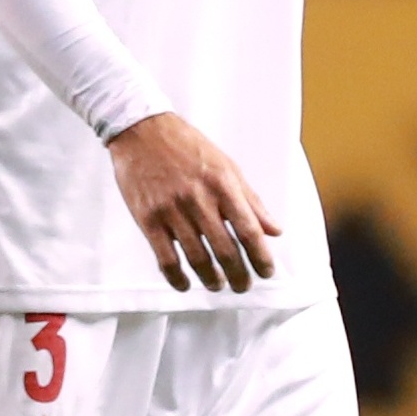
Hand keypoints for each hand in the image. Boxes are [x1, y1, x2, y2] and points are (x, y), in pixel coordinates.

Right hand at [107, 111, 277, 291]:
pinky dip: (177, 277)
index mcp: (223, 185)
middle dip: (239, 275)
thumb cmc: (187, 146)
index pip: (249, 230)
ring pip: (197, 258)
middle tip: (243, 285)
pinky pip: (165, 258)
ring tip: (218, 285)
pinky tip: (185, 284)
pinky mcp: (148, 219)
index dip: (261, 257)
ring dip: (211, 279)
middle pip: (226, 250)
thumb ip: (251, 200)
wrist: (142, 130)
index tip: (266, 272)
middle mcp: (199, 200)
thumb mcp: (226, 165)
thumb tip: (274, 229)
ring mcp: (172, 211)